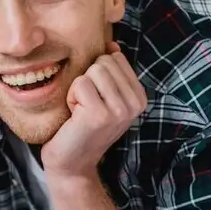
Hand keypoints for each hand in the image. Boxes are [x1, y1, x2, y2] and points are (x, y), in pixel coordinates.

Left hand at [41, 42, 146, 178]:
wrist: (71, 164)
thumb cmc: (81, 128)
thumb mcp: (103, 98)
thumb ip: (111, 73)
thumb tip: (112, 44)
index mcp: (139, 97)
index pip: (116, 58)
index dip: (96, 75)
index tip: (95, 99)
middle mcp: (135, 104)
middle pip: (104, 61)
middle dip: (87, 80)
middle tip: (85, 106)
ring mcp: (119, 110)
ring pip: (93, 70)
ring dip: (78, 89)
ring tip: (81, 111)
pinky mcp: (100, 115)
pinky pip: (80, 84)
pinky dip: (71, 97)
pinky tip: (75, 116)